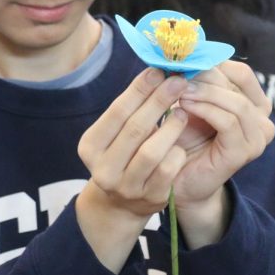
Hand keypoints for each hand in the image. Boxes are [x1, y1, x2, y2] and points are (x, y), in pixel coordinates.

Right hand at [77, 68, 190, 271]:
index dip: (139, 89)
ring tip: (184, 112)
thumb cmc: (123, 155)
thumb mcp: (117, 134)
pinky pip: (168, 170)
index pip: (117, 112)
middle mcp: (104, 169)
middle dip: (159, 101)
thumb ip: (132, 107)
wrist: (121, 204)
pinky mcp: (150, 198)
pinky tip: (181, 143)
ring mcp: (127, 187)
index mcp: (90, 147)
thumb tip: (157, 70)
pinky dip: (177, 152)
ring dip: (171, 127)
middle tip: (178, 81)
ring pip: (152, 152)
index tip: (159, 70)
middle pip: (135, 129)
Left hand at [171, 61, 274, 244]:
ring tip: (178, 90)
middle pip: (238, 82)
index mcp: (253, 104)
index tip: (184, 60)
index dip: (213, 62)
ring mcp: (257, 137)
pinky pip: (228, 121)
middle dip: (205, 74)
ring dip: (204, 91)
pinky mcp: (244, 151)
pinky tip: (183, 106)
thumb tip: (185, 50)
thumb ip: (195, 79)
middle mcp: (262, 119)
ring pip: (234, 101)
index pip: (240, 72)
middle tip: (178, 71)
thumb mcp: (191, 102)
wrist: (177, 179)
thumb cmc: (183, 138)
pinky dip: (205, 109)